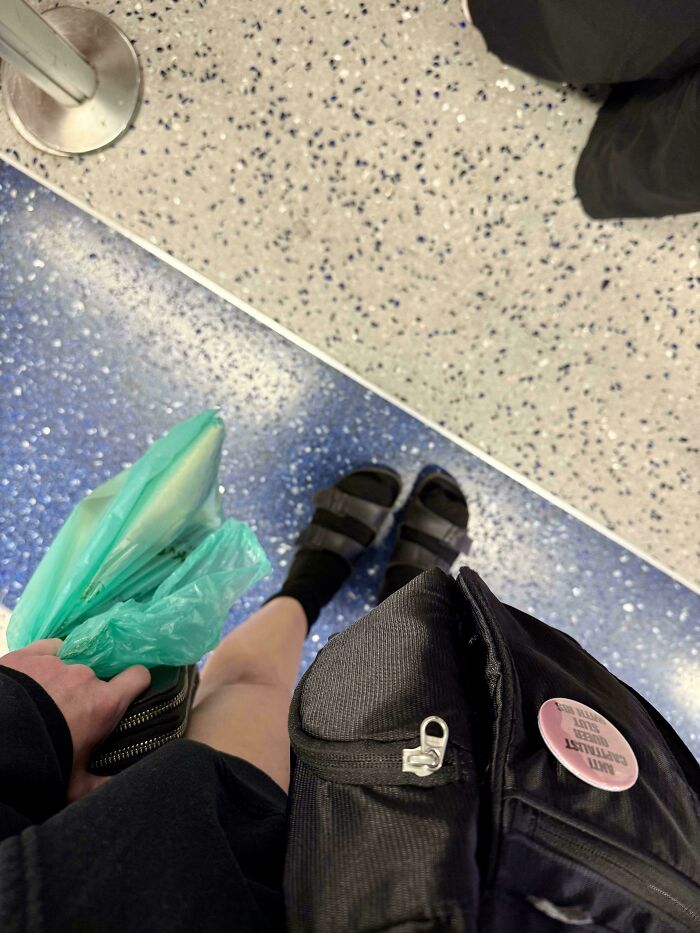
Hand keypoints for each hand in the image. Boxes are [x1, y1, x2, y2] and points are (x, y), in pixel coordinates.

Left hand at [0, 639, 149, 800]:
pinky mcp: (30, 654)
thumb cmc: (40, 767)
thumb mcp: (73, 785)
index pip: (138, 676)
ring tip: (43, 700)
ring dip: (63, 679)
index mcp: (104, 704)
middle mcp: (86, 677)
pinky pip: (48, 649)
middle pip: (97, 676)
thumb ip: (101, 783)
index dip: (135, 683)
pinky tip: (34, 676)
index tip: (128, 691)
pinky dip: (45, 660)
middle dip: (88, 691)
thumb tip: (119, 785)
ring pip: (71, 664)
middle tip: (69, 713)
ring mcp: (57, 662)